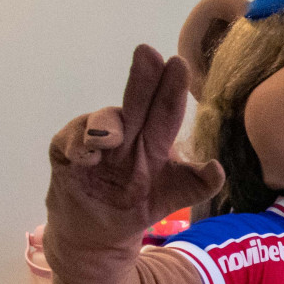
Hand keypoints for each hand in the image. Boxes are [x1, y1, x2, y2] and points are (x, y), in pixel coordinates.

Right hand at [48, 45, 223, 229]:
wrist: (98, 231)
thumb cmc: (138, 205)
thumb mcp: (172, 198)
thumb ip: (197, 185)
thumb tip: (218, 168)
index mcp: (154, 141)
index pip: (166, 111)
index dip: (171, 88)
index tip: (178, 62)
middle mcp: (126, 133)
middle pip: (135, 101)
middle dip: (142, 77)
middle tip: (148, 51)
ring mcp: (94, 140)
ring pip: (103, 120)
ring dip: (106, 124)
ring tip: (108, 141)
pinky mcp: (65, 151)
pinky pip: (70, 141)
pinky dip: (79, 147)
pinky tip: (86, 159)